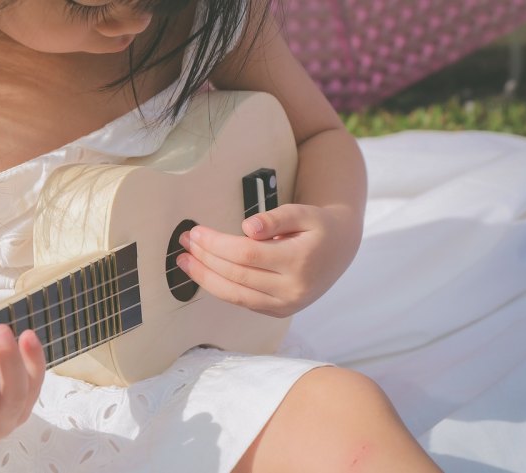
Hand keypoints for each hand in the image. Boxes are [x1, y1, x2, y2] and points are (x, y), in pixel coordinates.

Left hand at [176, 203, 360, 317]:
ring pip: (235, 295)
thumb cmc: (317, 226)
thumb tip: (247, 228)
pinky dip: (219, 289)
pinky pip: (242, 302)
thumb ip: (275, 218)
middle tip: (185, 243)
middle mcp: (293, 289)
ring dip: (205, 279)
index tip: (196, 232)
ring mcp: (286, 305)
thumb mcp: (303, 212)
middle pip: (237, 275)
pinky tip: (204, 274)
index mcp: (300, 261)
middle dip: (205, 259)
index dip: (216, 244)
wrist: (340, 250)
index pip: (246, 255)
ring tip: (184, 262)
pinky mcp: (278, 312)